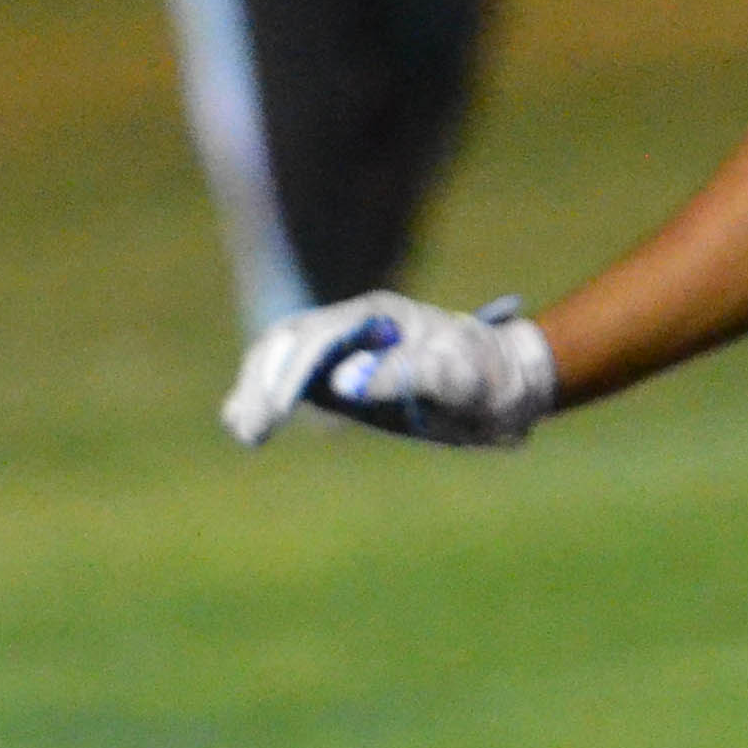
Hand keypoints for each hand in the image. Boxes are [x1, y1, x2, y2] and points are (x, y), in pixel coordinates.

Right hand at [221, 292, 557, 449]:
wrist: (505, 385)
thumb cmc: (488, 378)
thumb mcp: (462, 377)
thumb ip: (409, 374)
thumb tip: (343, 382)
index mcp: (379, 316)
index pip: (319, 335)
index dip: (293, 372)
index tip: (279, 413)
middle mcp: (353, 326)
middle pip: (288, 340)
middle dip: (264, 382)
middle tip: (253, 430)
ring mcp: (342, 349)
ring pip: (279, 355)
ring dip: (254, 389)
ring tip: (244, 431)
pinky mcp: (337, 375)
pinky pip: (286, 377)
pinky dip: (260, 396)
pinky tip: (243, 423)